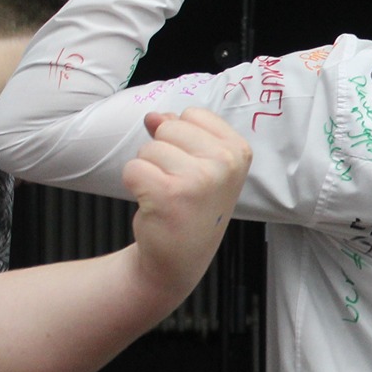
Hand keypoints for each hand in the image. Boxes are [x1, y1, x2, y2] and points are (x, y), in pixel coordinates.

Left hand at [122, 109, 251, 302]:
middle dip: (163, 152)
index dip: (182, 137)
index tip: (193, 165)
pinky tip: (153, 203)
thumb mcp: (201, 165)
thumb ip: (181, 133)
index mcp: (238, 151)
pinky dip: (134, 184)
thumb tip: (153, 117)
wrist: (181, 257)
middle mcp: (225, 163)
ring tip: (166, 194)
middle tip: (177, 183)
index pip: (193, 114)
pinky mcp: (169, 194)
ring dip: (149, 170)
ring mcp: (199, 179)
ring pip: (149, 148)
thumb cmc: (191, 206)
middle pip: (169, 127)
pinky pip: (133, 168)